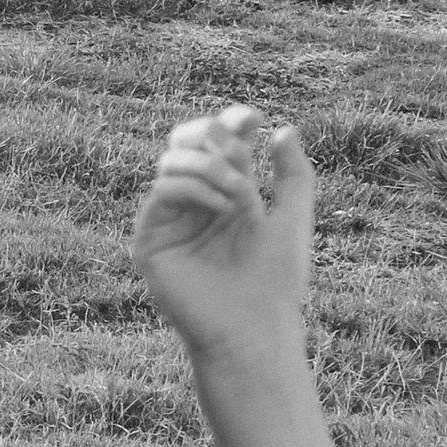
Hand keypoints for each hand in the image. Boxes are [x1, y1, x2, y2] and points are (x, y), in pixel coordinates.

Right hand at [129, 105, 314, 359]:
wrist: (256, 328)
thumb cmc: (278, 282)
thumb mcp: (294, 218)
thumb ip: (294, 174)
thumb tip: (285, 129)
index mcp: (227, 196)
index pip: (218, 144)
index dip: (231, 122)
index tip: (253, 118)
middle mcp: (195, 204)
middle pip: (185, 142)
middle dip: (213, 136)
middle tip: (239, 152)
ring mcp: (171, 221)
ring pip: (171, 161)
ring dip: (210, 165)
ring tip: (239, 191)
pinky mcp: (151, 241)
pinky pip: (162, 191)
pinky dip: (194, 187)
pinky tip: (222, 207)